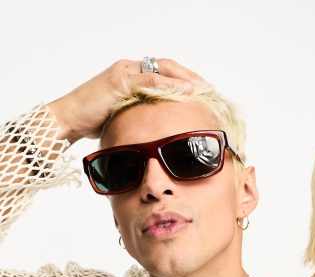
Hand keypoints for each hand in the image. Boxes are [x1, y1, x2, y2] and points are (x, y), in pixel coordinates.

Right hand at [46, 58, 205, 142]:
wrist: (67, 120)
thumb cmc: (91, 122)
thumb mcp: (121, 118)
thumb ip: (138, 116)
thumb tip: (155, 132)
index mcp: (129, 76)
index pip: (162, 72)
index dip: (183, 80)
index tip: (201, 91)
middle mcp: (127, 68)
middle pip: (166, 66)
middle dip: (189, 77)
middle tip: (209, 89)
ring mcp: (123, 72)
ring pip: (161, 70)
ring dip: (185, 79)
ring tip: (203, 90)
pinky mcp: (119, 80)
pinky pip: (150, 80)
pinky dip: (170, 85)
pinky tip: (186, 92)